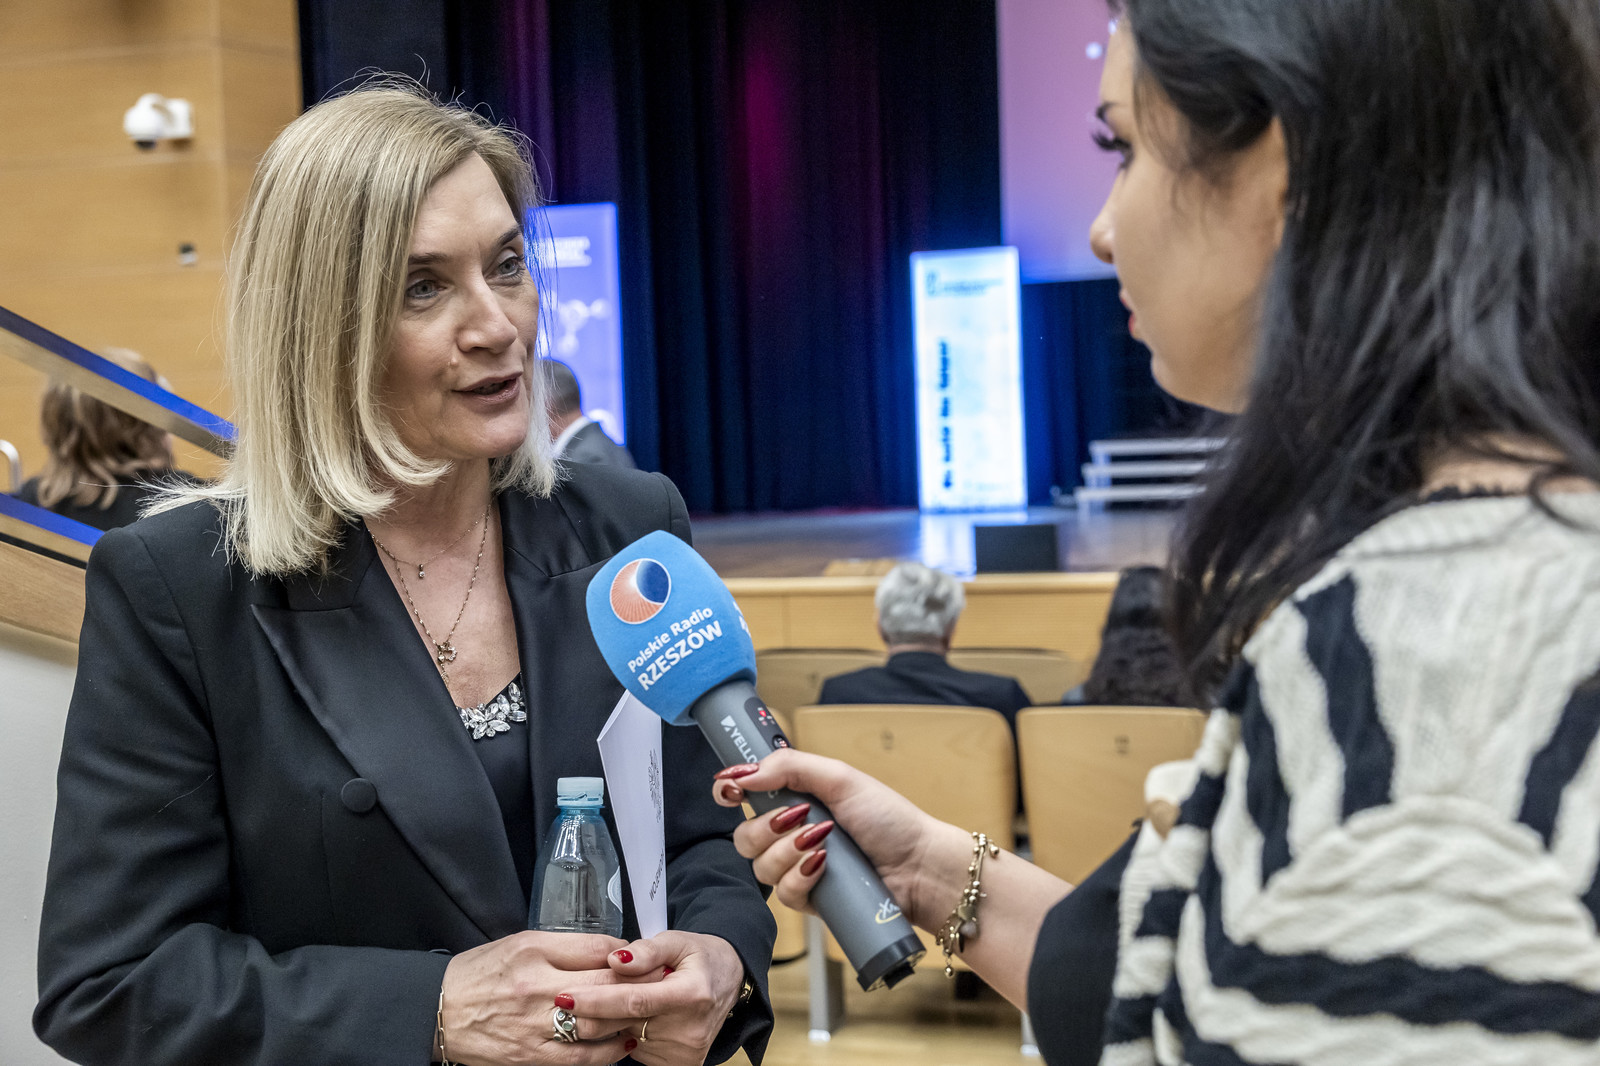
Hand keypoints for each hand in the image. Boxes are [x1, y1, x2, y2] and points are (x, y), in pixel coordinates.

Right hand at [438, 931, 638, 1065]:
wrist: (438, 1011)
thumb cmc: (480, 973)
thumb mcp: (519, 943)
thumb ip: (565, 946)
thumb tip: (610, 950)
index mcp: (534, 951)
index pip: (598, 949)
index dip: (629, 954)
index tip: (645, 956)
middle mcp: (537, 988)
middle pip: (606, 985)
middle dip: (639, 984)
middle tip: (661, 983)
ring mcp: (534, 1026)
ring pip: (600, 1023)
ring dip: (629, 1018)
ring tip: (647, 1012)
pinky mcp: (531, 1057)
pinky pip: (581, 1058)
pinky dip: (608, 1053)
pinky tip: (624, 1043)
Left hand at [561, 931, 745, 1065]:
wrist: (729, 983)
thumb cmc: (701, 958)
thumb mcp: (678, 941)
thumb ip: (647, 951)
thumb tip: (615, 960)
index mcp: (690, 994)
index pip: (634, 1001)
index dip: (596, 1000)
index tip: (565, 996)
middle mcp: (689, 1030)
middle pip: (623, 1024)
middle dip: (593, 1012)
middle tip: (573, 997)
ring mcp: (684, 1052)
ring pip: (625, 1039)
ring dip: (613, 1021)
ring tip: (628, 999)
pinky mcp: (679, 1065)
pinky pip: (635, 1051)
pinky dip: (628, 1033)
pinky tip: (640, 1017)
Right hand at [711, 747, 943, 927]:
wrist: (920, 865)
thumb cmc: (889, 819)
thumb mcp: (840, 778)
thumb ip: (789, 767)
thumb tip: (741, 773)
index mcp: (796, 798)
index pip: (747, 794)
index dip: (730, 790)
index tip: (730, 789)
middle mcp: (791, 834)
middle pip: (744, 836)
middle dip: (766, 827)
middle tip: (799, 816)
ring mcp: (798, 868)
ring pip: (760, 867)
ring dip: (788, 852)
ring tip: (822, 842)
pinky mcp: (809, 899)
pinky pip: (783, 894)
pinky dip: (801, 877)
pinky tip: (824, 867)